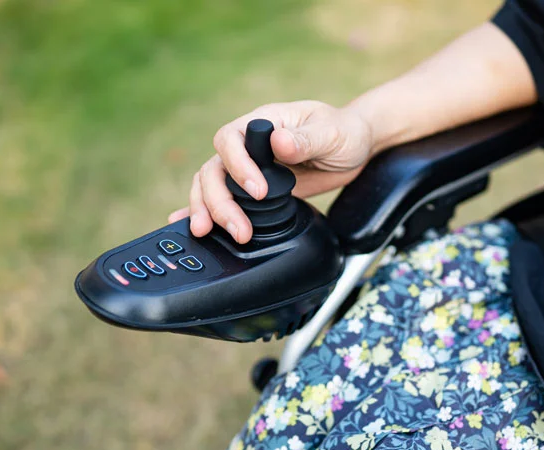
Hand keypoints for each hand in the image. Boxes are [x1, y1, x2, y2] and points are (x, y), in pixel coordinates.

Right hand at [168, 100, 372, 243]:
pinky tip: (190, 226)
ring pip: (211, 185)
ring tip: (207, 233)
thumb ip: (306, 139)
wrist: (354, 147)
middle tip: (238, 228)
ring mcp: (248, 168)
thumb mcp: (332, 133)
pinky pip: (223, 197)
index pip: (231, 139)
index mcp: (264, 123)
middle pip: (214, 168)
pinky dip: (203, 210)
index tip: (259, 192)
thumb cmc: (344, 132)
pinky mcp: (254, 190)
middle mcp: (249, 145)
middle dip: (218, 200)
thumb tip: (279, 143)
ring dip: (207, 209)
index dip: (238, 166)